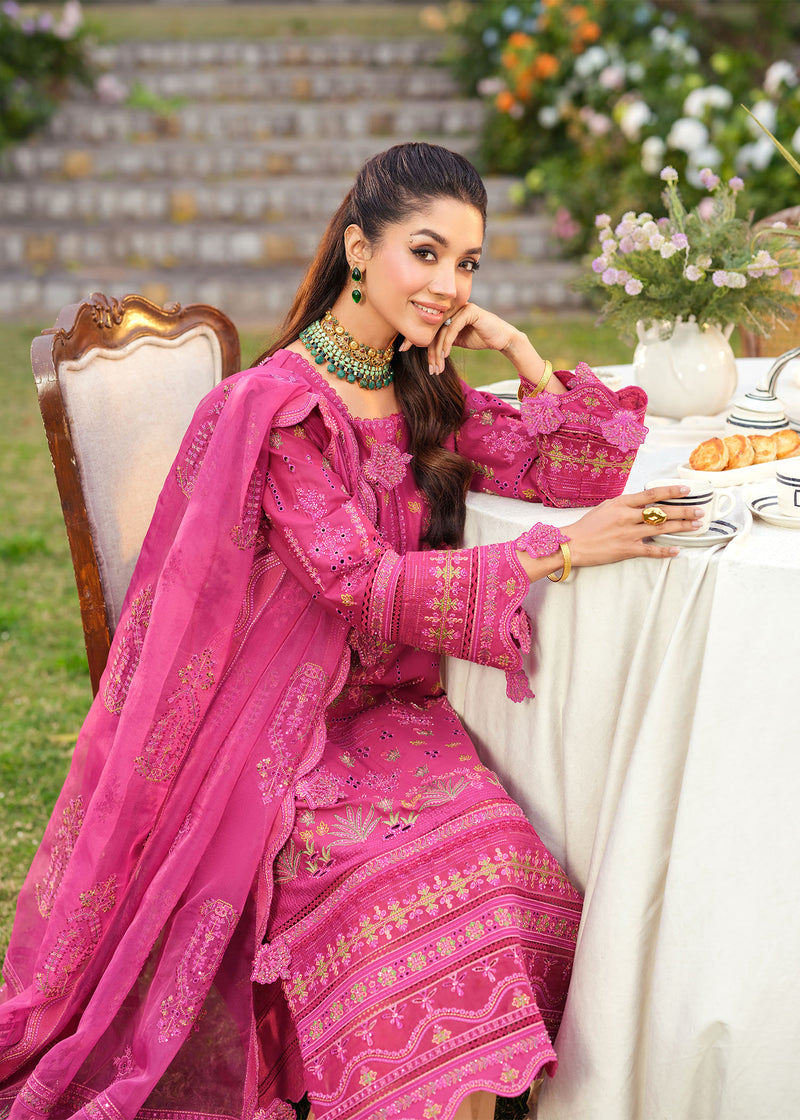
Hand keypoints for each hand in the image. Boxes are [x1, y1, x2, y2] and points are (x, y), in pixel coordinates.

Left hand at [399, 302, 518, 373]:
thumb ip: (442, 338)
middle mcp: (452, 306)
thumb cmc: (480, 338)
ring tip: (436, 366)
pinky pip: (452, 328)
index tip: (402, 349)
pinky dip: (447, 343)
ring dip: (437, 351)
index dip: (414, 336)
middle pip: (431, 325)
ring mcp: (461, 307)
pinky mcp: (470, 311)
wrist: (502, 339)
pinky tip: (445, 355)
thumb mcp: (456, 339)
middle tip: (416, 359)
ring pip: (441, 330)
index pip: (427, 323)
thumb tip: (425, 345)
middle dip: (421, 345)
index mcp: (447, 311)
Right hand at [563, 485, 705, 564]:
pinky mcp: (626, 549)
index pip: (652, 494)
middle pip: (662, 512)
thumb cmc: (587, 526)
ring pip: (661, 528)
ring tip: (695, 525)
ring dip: (681, 527)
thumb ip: (624, 504)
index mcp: (622, 503)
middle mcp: (627, 517)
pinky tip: (677, 550)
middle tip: (699, 511)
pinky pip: (650, 550)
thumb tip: (642, 501)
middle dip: (684, 511)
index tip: (686, 491)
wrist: (572, 544)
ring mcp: (628, 533)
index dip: (671, 492)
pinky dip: (665, 551)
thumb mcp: (605, 507)